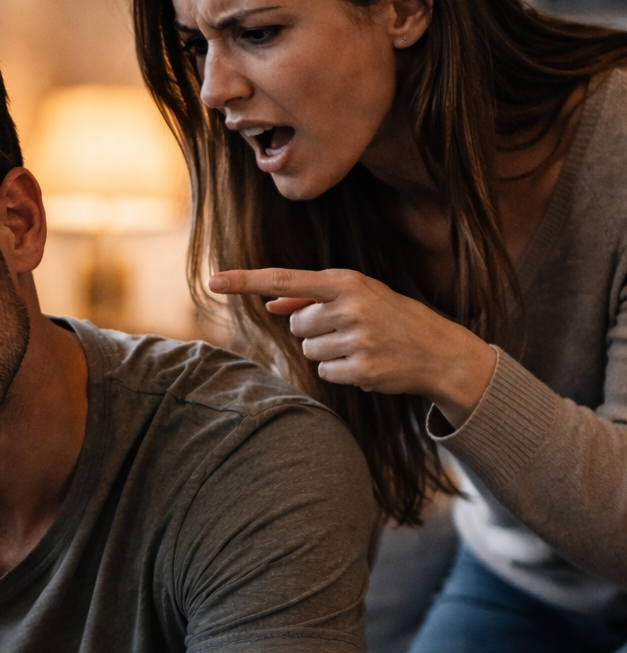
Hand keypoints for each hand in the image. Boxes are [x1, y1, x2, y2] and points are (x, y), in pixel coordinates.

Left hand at [208, 266, 496, 427]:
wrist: (439, 351)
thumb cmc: (391, 317)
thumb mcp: (358, 296)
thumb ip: (313, 297)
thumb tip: (271, 303)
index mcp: (347, 281)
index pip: (285, 279)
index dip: (246, 281)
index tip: (214, 280)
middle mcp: (350, 306)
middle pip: (297, 324)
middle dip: (315, 329)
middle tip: (351, 329)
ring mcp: (357, 339)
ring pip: (308, 351)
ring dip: (327, 352)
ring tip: (361, 345)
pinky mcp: (362, 368)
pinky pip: (324, 373)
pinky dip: (339, 372)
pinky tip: (365, 363)